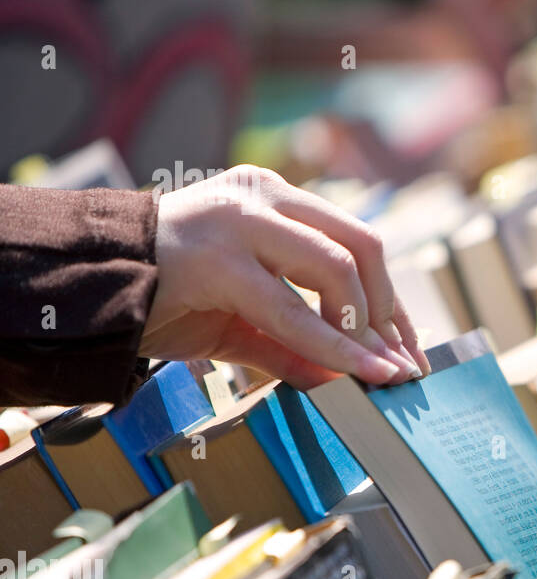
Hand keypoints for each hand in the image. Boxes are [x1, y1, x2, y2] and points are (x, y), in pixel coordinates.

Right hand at [143, 165, 429, 389]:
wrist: (83, 291)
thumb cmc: (165, 299)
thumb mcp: (243, 322)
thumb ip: (296, 345)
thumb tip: (350, 380)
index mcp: (275, 201)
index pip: (357, 243)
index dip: (392, 303)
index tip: (410, 350)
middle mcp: (264, 198)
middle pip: (362, 247)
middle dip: (390, 314)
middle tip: (400, 364)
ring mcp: (240, 221)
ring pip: (336, 267)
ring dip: (366, 328)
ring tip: (377, 372)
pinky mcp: (217, 259)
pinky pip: (291, 309)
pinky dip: (334, 345)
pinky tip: (361, 373)